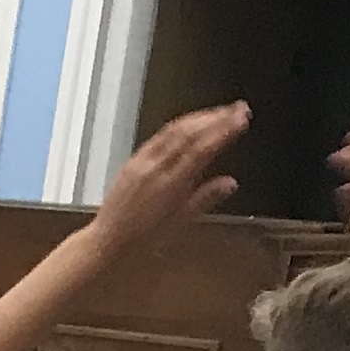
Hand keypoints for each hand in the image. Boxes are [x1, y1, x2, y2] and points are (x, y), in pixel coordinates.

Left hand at [90, 102, 243, 249]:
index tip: (242, 118)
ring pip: (172, 131)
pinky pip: (157, 137)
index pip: (202, 148)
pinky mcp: (131, 162)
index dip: (224, 130)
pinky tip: (189, 122)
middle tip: (238, 108)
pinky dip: (177, 126)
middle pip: (189, 133)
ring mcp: (140, 163)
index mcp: (170, 184)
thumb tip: (230, 182)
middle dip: (216, 117)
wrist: (108, 242)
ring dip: (198, 117)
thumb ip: (205, 199)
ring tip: (220, 111)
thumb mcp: (180, 222)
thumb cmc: (144, 239)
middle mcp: (154, 169)